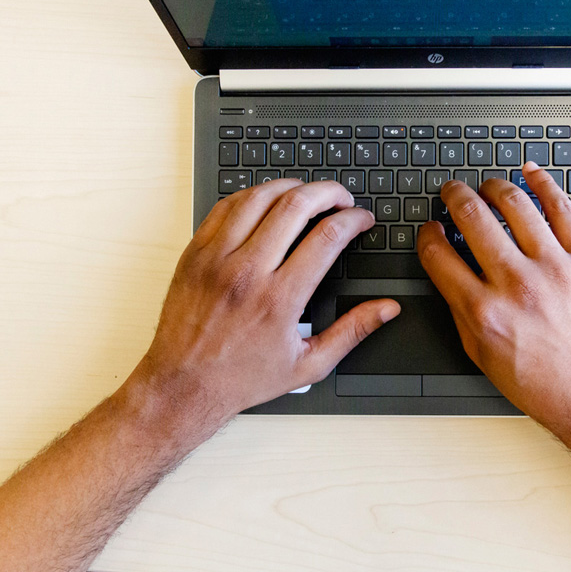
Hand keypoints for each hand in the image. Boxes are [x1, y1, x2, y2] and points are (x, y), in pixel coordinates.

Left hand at [127, 180, 399, 427]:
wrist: (184, 384)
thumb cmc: (242, 377)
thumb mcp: (309, 365)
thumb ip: (353, 331)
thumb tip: (386, 309)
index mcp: (280, 299)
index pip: (327, 237)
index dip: (353, 219)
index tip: (362, 219)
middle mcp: (248, 272)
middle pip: (296, 205)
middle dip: (329, 192)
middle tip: (342, 198)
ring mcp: (217, 258)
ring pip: (260, 197)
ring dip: (291, 187)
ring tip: (308, 193)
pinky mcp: (196, 253)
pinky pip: (226, 206)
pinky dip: (253, 195)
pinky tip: (267, 200)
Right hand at [417, 163, 570, 450]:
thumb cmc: (539, 381)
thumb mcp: (479, 353)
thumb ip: (459, 308)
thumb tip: (447, 270)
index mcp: (483, 311)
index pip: (438, 254)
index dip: (428, 235)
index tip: (431, 229)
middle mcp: (516, 284)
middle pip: (472, 217)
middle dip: (454, 196)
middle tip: (452, 192)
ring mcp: (553, 268)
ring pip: (515, 204)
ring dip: (493, 187)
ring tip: (486, 187)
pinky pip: (562, 208)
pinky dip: (543, 184)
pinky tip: (530, 173)